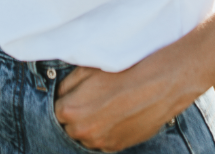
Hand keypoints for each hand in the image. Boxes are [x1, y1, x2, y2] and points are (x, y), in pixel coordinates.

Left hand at [54, 53, 188, 152]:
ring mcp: (100, 142)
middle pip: (70, 125)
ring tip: (107, 106)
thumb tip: (60, 93)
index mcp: (70, 110)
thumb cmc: (123, 72)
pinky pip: (103, 141)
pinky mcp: (116, 147)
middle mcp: (82, 131)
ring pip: (86, 136)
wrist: (157, 85)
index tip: (78, 93)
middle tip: (93, 98)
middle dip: (77, 114)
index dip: (68, 99)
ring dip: (91, 125)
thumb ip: (67, 84)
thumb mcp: (88, 68)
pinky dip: (105, 131)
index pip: (57, 110)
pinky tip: (117, 115)